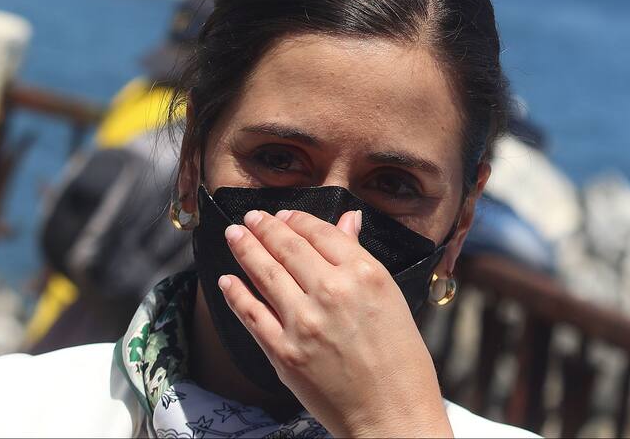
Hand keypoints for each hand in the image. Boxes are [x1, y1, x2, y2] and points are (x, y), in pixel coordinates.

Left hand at [218, 208, 453, 437]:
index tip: (284, 214)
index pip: (320, 232)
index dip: (297, 219)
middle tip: (251, 216)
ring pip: (264, 272)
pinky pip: (251, 313)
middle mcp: (332, 291)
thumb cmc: (401, 360)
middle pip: (288, 247)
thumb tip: (348, 220)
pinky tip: (227, 279)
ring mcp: (304, 322)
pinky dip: (235, 293)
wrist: (392, 415)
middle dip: (264, 226)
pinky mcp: (283, 352)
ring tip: (234, 234)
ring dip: (245, 248)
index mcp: (364, 274)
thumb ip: (361, 256)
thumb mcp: (391, 297)